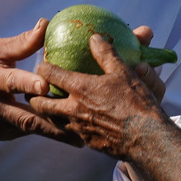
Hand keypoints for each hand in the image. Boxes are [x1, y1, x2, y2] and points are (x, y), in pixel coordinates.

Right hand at [0, 19, 76, 165]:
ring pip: (29, 129)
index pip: (11, 82)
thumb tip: (46, 24)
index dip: (27, 85)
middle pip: (25, 116)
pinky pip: (26, 133)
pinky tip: (69, 134)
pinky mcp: (0, 135)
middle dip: (52, 122)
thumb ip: (21, 43)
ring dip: (55, 133)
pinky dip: (45, 132)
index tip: (46, 86)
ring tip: (83, 137)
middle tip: (80, 124)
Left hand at [31, 32, 171, 161]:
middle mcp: (73, 110)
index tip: (41, 65)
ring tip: (49, 108)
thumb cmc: (135, 102)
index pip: (50, 75)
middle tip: (34, 92)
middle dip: (34, 97)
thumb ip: (106, 54)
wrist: (146, 138)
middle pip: (42, 104)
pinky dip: (67, 127)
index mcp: (80, 89)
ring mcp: (78, 128)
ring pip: (53, 121)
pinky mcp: (87, 142)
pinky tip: (74, 124)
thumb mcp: (123, 72)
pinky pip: (70, 133)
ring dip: (48, 113)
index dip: (43, 68)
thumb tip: (95, 38)